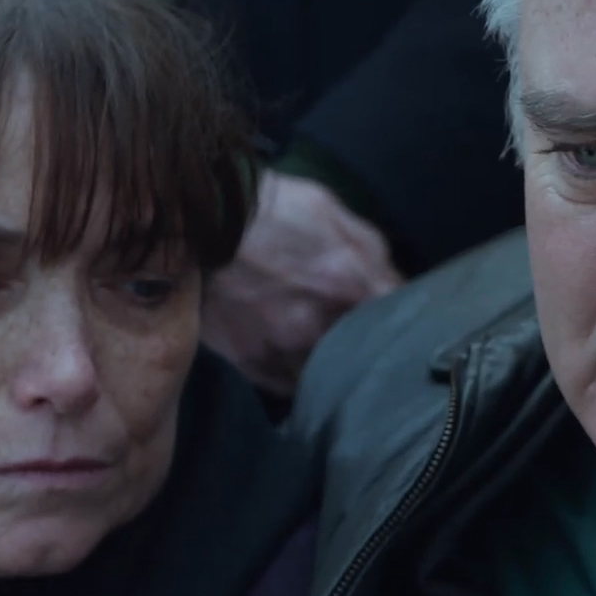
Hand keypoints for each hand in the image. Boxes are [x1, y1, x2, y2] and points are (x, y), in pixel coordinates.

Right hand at [203, 170, 403, 395]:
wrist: (192, 217)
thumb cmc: (269, 208)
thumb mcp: (330, 211)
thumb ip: (372, 252)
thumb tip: (399, 288)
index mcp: (350, 286)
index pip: (399, 322)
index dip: (403, 321)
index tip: (400, 321)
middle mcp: (318, 330)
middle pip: (364, 359)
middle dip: (367, 349)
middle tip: (363, 339)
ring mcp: (281, 355)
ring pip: (326, 379)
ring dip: (331, 369)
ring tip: (325, 351)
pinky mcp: (250, 369)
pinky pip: (287, 386)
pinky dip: (296, 375)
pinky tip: (294, 358)